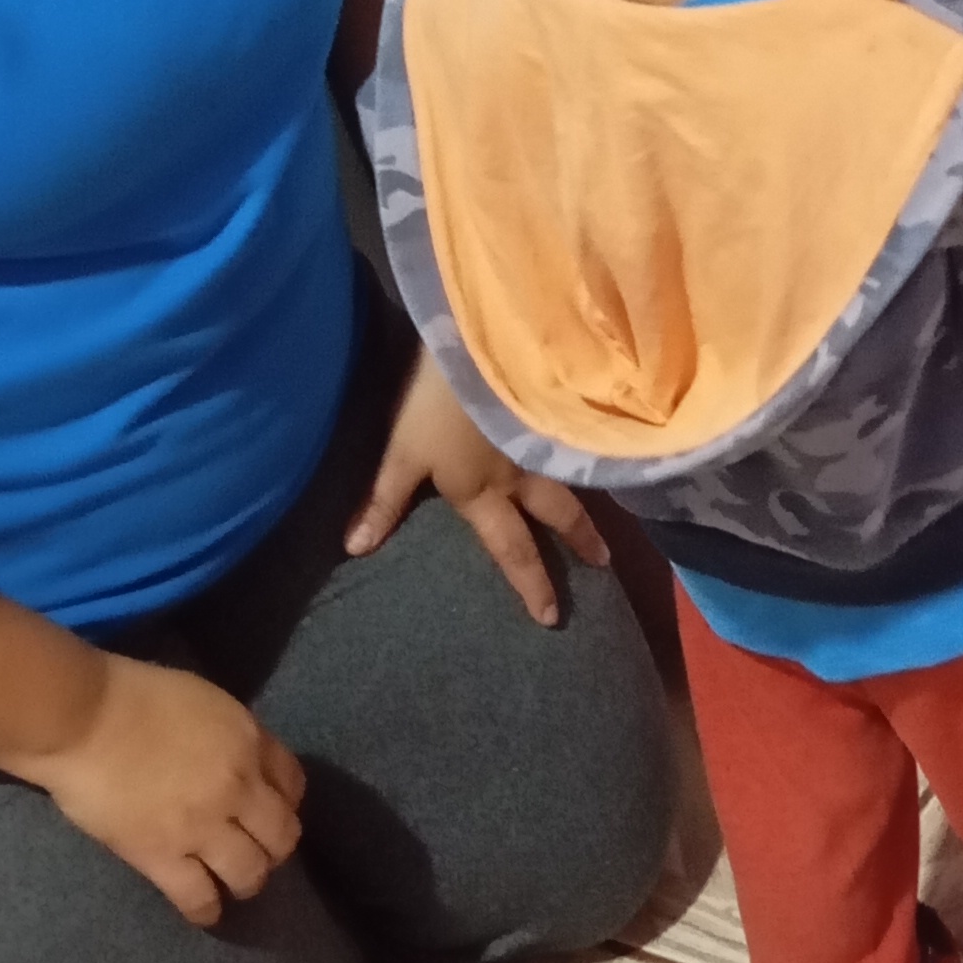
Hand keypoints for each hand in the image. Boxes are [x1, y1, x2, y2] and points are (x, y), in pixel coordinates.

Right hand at [20, 653, 305, 927]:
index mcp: (250, 741)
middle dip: (276, 849)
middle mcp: (239, 787)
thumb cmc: (136, 696)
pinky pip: (198, 896)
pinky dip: (207, 910)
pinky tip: (206, 913)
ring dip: (248, 881)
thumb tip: (238, 761)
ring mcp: (203, 825)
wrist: (86, 718)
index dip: (286, 803)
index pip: (293, 783)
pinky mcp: (162, 856)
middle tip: (258, 853)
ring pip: (250, 872)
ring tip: (234, 884)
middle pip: (283, 834)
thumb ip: (232, 735)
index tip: (272, 812)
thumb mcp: (206, 701)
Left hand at [347, 348, 607, 628]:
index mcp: (483, 492)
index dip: (531, 583)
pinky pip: (576, 445)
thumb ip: (385, 500)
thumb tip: (355, 549)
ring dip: (590, 505)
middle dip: (580, 542)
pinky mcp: (557, 407)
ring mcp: (544, 439)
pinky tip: (599, 454)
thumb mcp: (403, 452)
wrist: (487, 346)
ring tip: (606, 519)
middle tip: (604, 564)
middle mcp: (522, 474)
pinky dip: (588, 460)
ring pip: (571, 480)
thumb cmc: (440, 404)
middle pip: (558, 515)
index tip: (550, 617)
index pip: (511, 548)